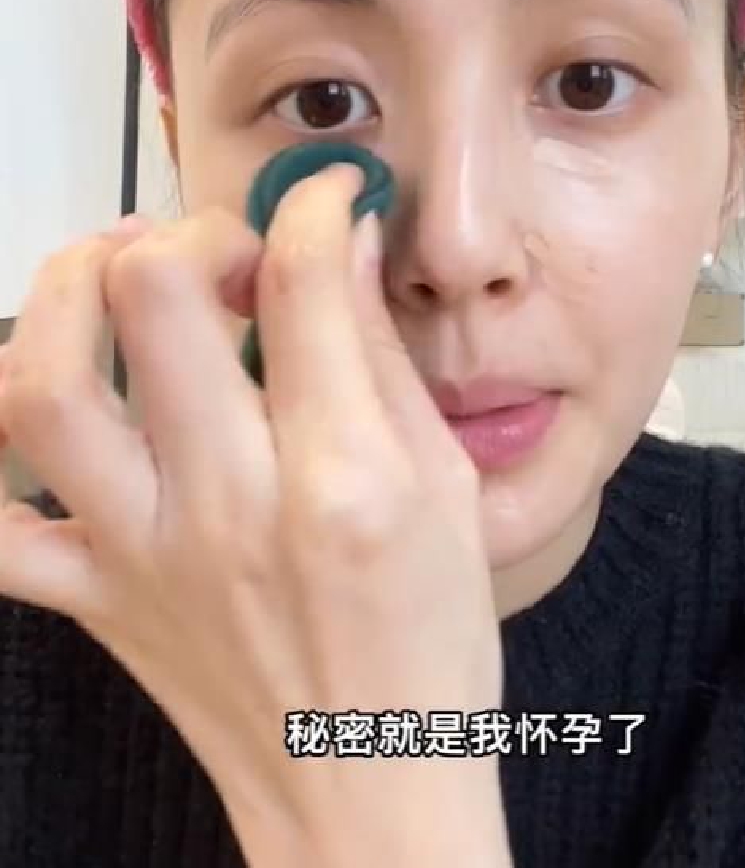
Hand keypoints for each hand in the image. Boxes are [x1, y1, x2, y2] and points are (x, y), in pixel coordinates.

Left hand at [0, 171, 510, 867]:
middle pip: (151, 296)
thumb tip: (341, 245)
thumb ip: (387, 360)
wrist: (366, 794)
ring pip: (42, 387)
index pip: (300, 277)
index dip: (315, 204)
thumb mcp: (450, 490)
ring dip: (66, 296)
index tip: (327, 200)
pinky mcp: (93, 600)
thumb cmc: (432, 647)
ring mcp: (141, 554)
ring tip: (113, 276)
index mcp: (341, 474)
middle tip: (222, 251)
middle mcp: (227, 503)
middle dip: (189, 230)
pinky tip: (53, 411)